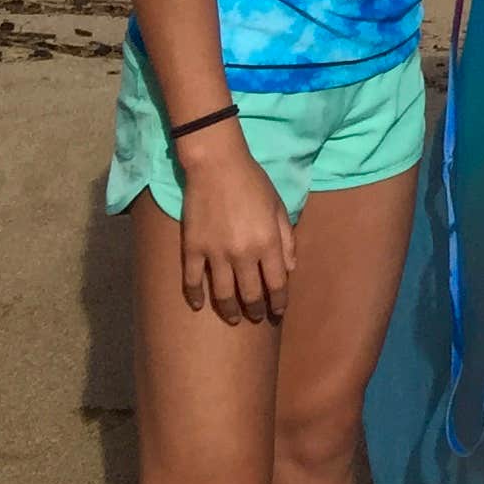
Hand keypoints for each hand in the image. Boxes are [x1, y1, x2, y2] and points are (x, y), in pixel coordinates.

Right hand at [174, 125, 295, 324]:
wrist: (217, 165)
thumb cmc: (253, 182)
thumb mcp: (278, 206)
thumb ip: (287, 238)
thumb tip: (290, 269)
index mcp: (268, 242)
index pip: (277, 283)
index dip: (280, 301)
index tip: (279, 311)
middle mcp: (243, 253)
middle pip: (251, 294)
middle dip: (256, 310)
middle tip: (257, 317)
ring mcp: (215, 253)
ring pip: (223, 294)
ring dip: (229, 311)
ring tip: (234, 318)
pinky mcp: (192, 249)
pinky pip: (192, 281)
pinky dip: (195, 297)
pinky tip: (199, 305)